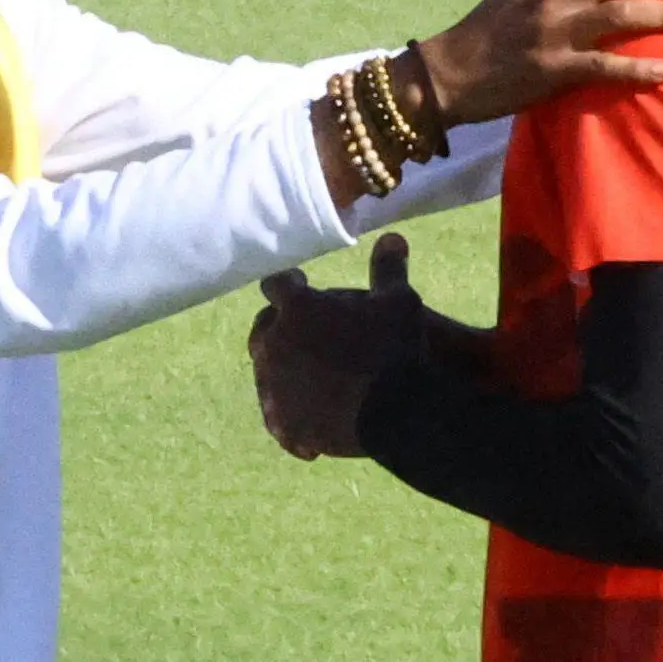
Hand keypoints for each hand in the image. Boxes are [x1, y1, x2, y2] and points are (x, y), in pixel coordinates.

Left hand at [248, 233, 425, 459]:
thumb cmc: (396, 348)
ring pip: (266, 374)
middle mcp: (275, 344)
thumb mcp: (399, 301)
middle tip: (303, 334)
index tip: (301, 285)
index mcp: (297, 308)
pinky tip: (306, 419)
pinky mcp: (283, 424)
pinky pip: (277, 417)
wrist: (399, 411)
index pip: (276, 285)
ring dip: (282, 372)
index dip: (289, 284)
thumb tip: (392, 237)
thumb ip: (388, 269)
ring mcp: (275, 387)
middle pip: (263, 329)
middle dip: (278, 328)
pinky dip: (290, 416)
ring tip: (307, 379)